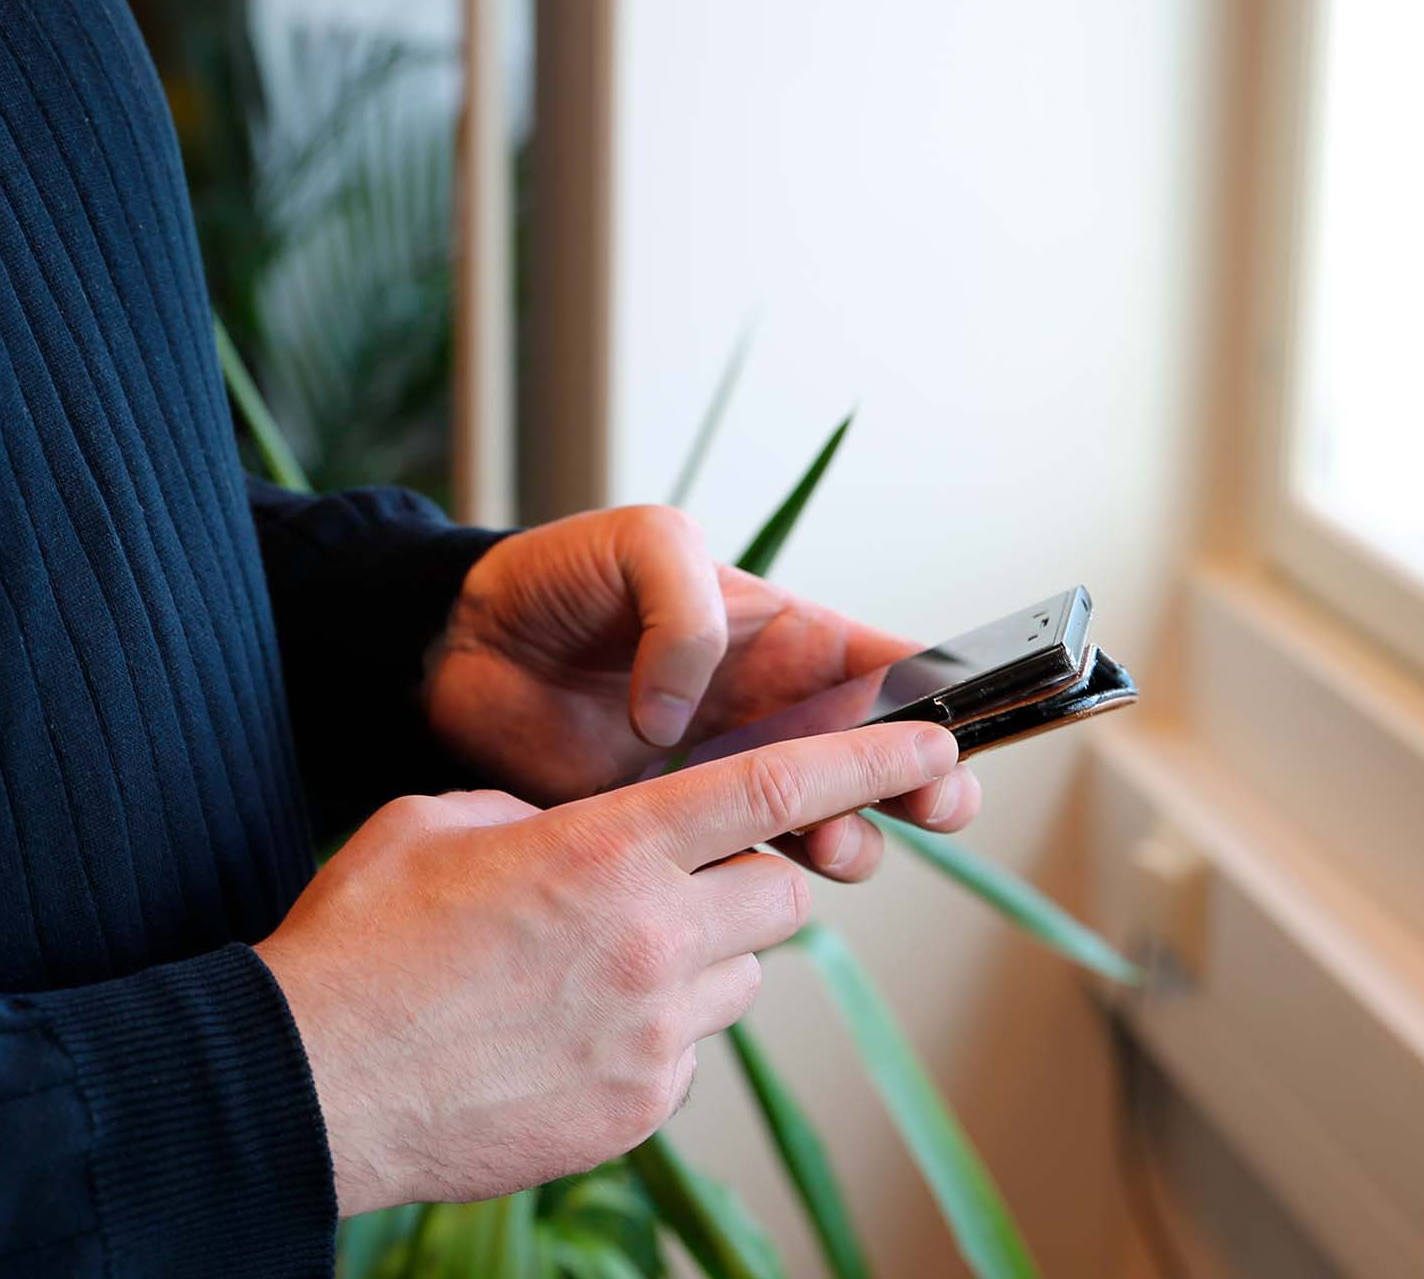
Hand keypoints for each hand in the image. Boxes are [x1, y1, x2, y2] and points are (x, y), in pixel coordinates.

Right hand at [256, 721, 960, 1213]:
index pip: (772, 787)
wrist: (304, 1088)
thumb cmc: (359, 944)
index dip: (866, 760)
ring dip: (700, 956)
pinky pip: (691, 1049)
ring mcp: (653, 1034)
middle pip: (779, 888)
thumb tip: (582, 834)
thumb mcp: (438, 823)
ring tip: (595, 966)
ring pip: (742, 973)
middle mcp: (653, 940)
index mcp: (607, 850)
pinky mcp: (640, 1106)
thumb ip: (538, 811)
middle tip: (673, 881)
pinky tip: (569, 1032)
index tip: (933, 746)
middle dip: (749, 874)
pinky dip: (655, 1031)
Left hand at [425, 505, 980, 879]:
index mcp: (788, 636)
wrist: (461, 650)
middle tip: (931, 804)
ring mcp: (729, 777)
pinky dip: (771, 878)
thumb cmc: (559, 577)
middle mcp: (776, 711)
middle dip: (927, 785)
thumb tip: (687, 715)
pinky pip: (747, 866)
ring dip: (853, 839)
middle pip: (883, 761)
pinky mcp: (675, 833)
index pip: (894, 670)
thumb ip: (686, 609)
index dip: (945, 702)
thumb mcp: (642, 544)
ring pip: (831, 823)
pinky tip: (758, 871)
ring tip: (826, 841)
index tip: (962, 735)